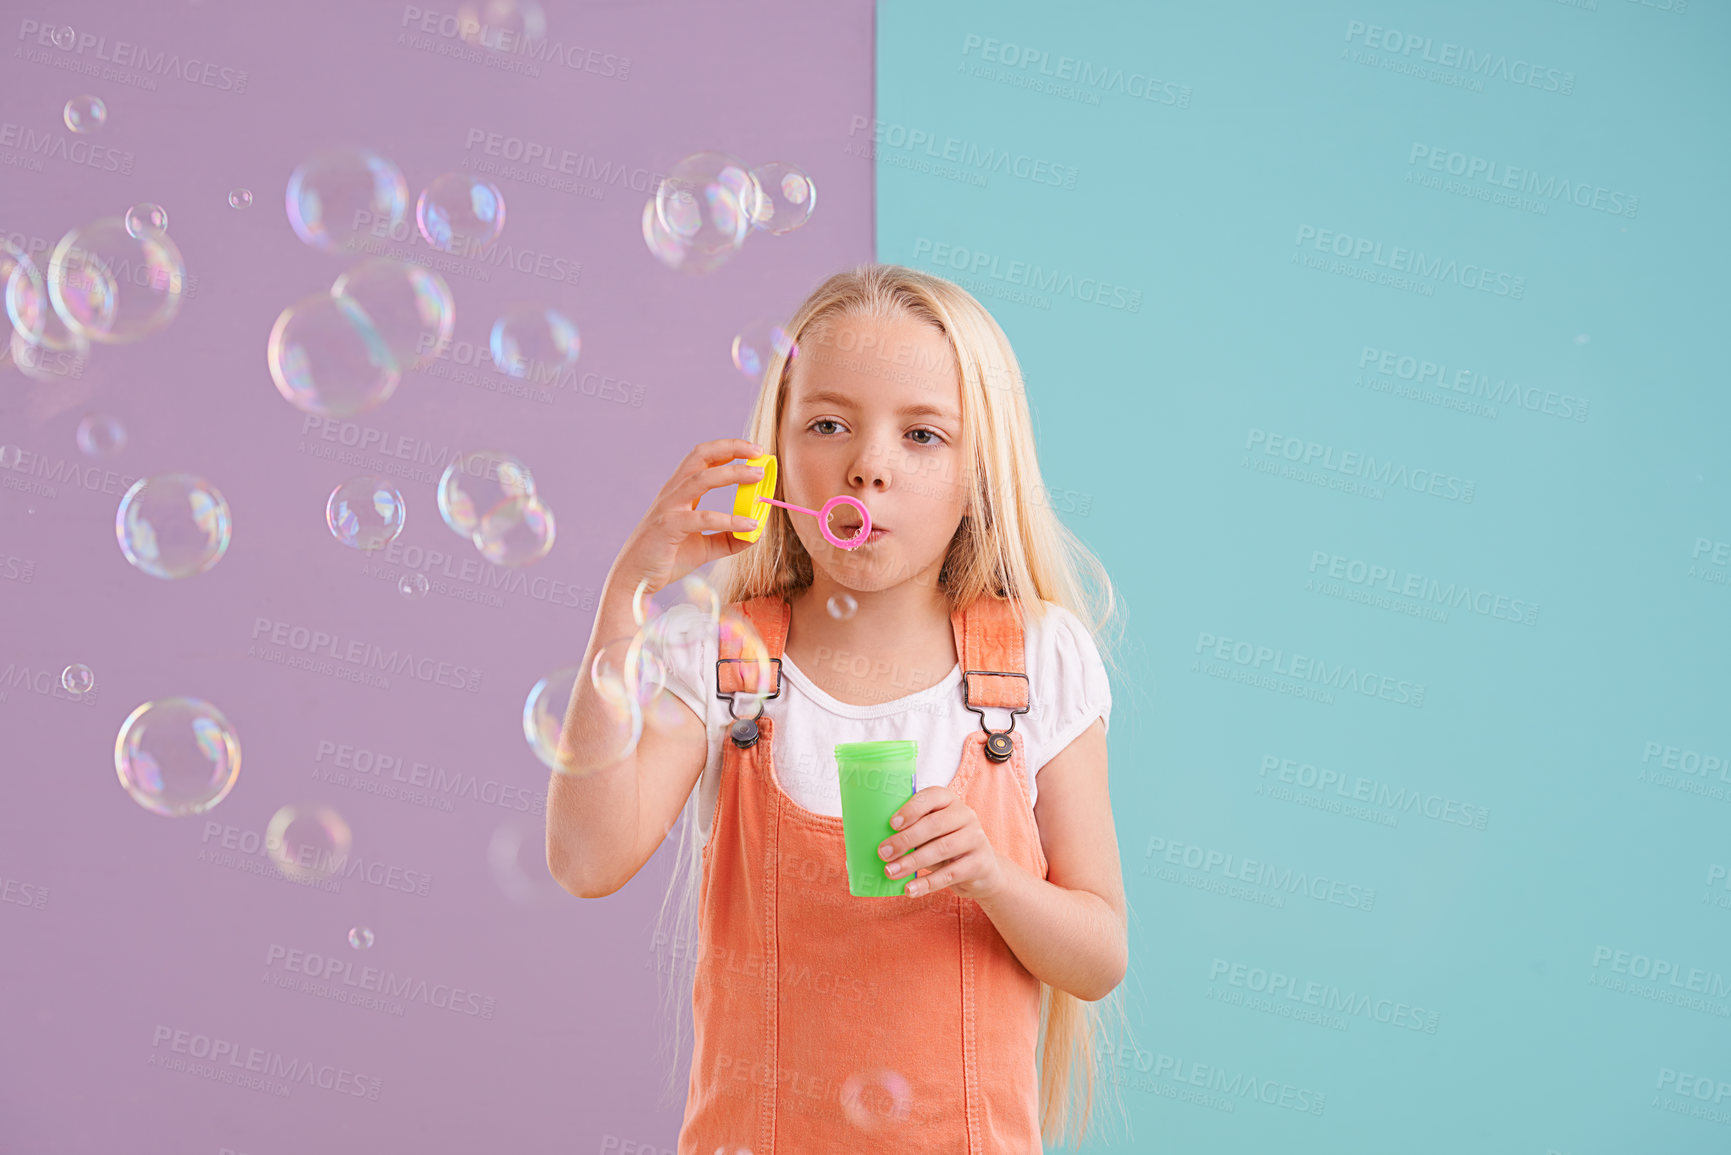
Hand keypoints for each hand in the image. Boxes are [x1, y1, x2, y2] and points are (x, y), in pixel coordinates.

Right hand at [607, 438, 767, 596]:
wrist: (635, 579)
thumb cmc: (667, 558)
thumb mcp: (704, 547)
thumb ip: (728, 538)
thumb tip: (755, 534)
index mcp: (681, 492)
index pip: (704, 459)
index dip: (728, 449)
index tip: (754, 450)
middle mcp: (674, 493)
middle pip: (700, 457)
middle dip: (730, 448)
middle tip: (758, 452)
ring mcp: (669, 507)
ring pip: (701, 479)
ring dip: (732, 473)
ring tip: (757, 475)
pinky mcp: (668, 526)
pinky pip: (703, 518)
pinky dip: (729, 519)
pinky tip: (749, 525)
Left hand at [878, 786, 1004, 900]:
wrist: (984, 869)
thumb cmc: (947, 845)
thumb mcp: (932, 833)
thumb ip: (912, 831)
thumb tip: (877, 846)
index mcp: (950, 801)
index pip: (932, 796)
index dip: (911, 809)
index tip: (891, 824)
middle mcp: (965, 816)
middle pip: (934, 824)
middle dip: (906, 839)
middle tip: (883, 853)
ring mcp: (975, 839)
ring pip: (941, 849)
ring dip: (912, 862)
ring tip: (890, 872)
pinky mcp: (979, 864)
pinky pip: (949, 874)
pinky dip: (926, 883)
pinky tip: (909, 889)